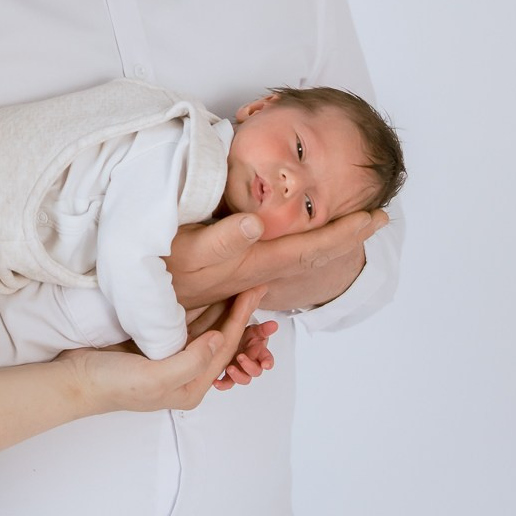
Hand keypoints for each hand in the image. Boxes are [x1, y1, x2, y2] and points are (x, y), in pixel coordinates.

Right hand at [68, 289, 267, 415]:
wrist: (74, 380)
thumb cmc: (112, 384)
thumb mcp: (154, 378)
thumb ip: (190, 361)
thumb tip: (218, 338)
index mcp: (190, 386)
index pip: (223, 347)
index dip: (241, 319)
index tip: (254, 292)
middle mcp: (185, 373)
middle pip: (219, 338)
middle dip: (237, 312)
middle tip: (255, 283)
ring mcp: (170, 357)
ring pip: (203, 328)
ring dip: (220, 306)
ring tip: (238, 282)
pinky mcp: (155, 344)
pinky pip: (183, 322)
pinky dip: (198, 306)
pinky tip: (207, 289)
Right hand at [166, 208, 388, 315]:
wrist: (136, 299)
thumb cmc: (158, 269)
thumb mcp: (185, 251)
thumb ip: (222, 239)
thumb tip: (258, 222)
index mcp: (254, 263)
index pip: (311, 248)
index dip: (345, 232)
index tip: (375, 216)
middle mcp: (258, 271)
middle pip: (314, 256)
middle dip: (348, 236)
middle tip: (379, 217)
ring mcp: (247, 273)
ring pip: (301, 258)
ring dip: (330, 240)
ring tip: (352, 225)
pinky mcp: (234, 270)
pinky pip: (284, 256)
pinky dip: (305, 243)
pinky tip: (303, 235)